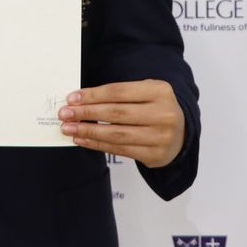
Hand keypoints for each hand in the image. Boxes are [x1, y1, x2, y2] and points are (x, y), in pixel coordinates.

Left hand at [58, 79, 183, 167]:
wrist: (181, 133)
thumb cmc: (155, 107)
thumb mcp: (145, 92)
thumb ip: (119, 94)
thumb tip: (80, 100)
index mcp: (160, 91)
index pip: (119, 92)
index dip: (93, 95)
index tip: (71, 98)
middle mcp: (163, 114)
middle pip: (116, 113)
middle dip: (86, 113)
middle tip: (65, 114)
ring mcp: (161, 137)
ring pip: (116, 134)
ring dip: (88, 131)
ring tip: (69, 128)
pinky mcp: (155, 155)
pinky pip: (120, 150)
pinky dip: (97, 145)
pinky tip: (82, 139)